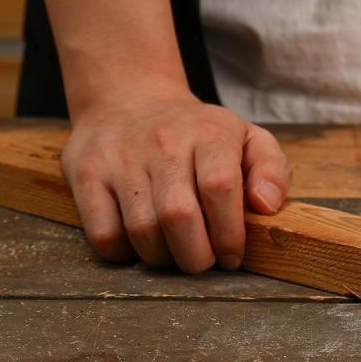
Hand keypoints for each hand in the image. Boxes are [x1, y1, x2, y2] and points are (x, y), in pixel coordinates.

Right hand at [60, 87, 291, 273]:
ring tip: (174, 252)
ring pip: (142, 230)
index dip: (229, 232)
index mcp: (210, 132)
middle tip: (203, 262)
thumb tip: (268, 206)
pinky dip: (123, 254)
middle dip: (196, 256)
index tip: (232, 255)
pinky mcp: (88, 175)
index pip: (221, 186)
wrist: (130, 99)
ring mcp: (123, 158)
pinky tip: (138, 244)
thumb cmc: (197, 132)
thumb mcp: (245, 136)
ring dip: (162, 258)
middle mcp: (165, 142)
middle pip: (180, 215)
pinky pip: (103, 234)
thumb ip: (271, 169)